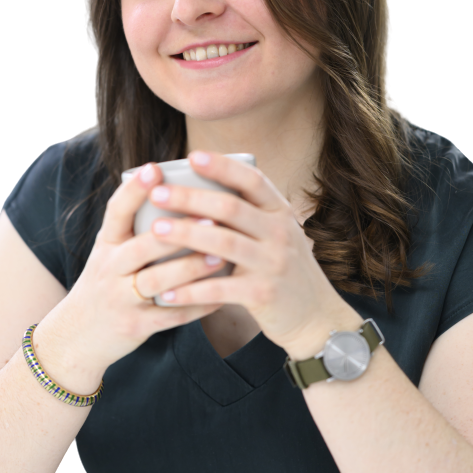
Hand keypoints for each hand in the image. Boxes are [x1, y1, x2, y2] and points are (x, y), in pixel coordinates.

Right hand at [50, 161, 226, 378]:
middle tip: (212, 220)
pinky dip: (197, 306)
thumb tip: (176, 189)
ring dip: (190, 269)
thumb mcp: (109, 253)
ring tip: (219, 257)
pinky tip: (222, 296)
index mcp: (106, 245)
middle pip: (142, 248)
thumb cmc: (105, 284)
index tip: (155, 169)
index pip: (116, 212)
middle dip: (176, 233)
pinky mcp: (135, 326)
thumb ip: (134, 228)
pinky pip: (170, 316)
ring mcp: (120, 299)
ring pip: (157, 282)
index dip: (134, 190)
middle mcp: (109, 270)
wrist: (75, 337)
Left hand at [147, 151, 347, 356]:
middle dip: (191, 197)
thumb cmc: (283, 270)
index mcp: (281, 213)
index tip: (192, 156)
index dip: (222, 166)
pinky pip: (220, 288)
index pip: (252, 180)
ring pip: (223, 243)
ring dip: (186, 235)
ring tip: (155, 230)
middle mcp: (280, 233)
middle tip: (157, 193)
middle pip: (231, 207)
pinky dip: (191, 290)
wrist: (316, 317)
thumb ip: (250, 216)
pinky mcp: (263, 295)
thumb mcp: (277, 235)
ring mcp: (273, 264)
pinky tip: (166, 292)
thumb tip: (198, 191)